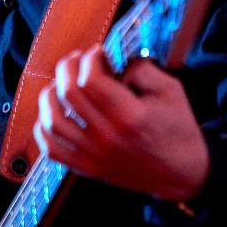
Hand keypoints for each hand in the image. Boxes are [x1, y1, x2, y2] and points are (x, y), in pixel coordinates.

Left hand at [33, 44, 208, 199]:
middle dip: (67, 68)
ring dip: (50, 95)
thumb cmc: (178, 129)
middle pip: (68, 93)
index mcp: (130, 115)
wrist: (184, 173)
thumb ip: (142, 68)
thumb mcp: (171, 89)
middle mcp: (108, 136)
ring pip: (53, 120)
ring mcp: (95, 155)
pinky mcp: (88, 168)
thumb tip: (114, 63)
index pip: (90, 79)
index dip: (89, 58)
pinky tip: (51, 114)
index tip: (97, 53)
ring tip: (60, 84)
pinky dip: (43, 130)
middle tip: (77, 61)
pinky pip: (52, 149)